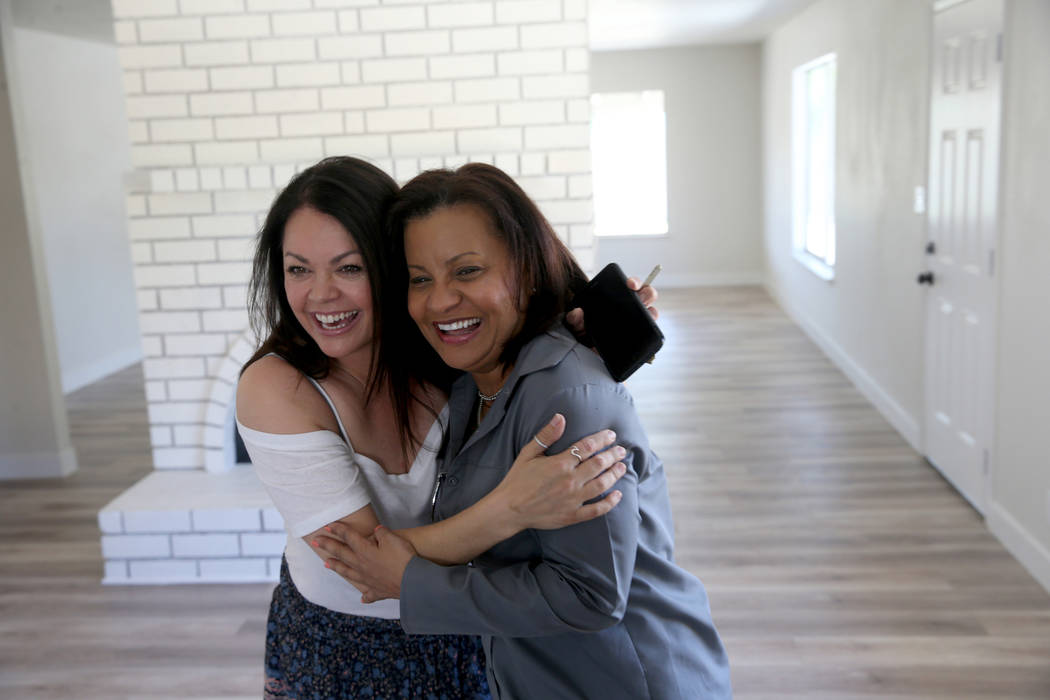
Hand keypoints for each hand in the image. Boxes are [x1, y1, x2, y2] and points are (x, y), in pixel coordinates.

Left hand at [313, 524, 415, 602]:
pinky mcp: (377, 591)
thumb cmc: (403, 557)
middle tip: (316, 541)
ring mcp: (367, 580)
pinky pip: (368, 594)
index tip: (328, 526)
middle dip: (328, 546)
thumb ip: (381, 533)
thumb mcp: (393, 538)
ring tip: (326, 564)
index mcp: (365, 551)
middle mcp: (362, 566)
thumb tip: (376, 532)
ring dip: (336, 567)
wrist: (412, 581)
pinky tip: (362, 598)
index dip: (339, 530)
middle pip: (342, 554)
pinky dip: (365, 595)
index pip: (349, 537)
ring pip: (348, 573)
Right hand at [492, 413, 626, 531]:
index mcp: (560, 464)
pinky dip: (610, 502)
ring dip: (615, 474)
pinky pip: (597, 510)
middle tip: (621, 450)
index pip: (588, 447)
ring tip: (622, 467)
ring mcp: (573, 499)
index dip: (602, 439)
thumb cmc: (517, 479)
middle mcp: (570, 481)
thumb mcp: (528, 453)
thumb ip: (546, 435)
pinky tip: (618, 495)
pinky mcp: (573, 515)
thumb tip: (561, 417)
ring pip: (602, 485)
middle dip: (613, 455)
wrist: (509, 509)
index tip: (611, 435)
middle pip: (599, 464)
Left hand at [565, 275, 659, 335]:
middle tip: (639, 298)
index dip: (635, 282)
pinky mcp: (638, 339)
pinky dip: (649, 334)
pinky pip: (648, 335)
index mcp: (617, 297)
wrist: (586, 353)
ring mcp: (636, 323)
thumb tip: (577, 313)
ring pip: (652, 313)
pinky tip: (641, 336)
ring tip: (644, 316)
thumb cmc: (582, 331)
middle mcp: (630, 308)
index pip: (632, 285)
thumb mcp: (575, 324)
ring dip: (651, 313)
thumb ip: (574, 319)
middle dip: (647, 294)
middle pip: (648, 295)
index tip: (630, 284)